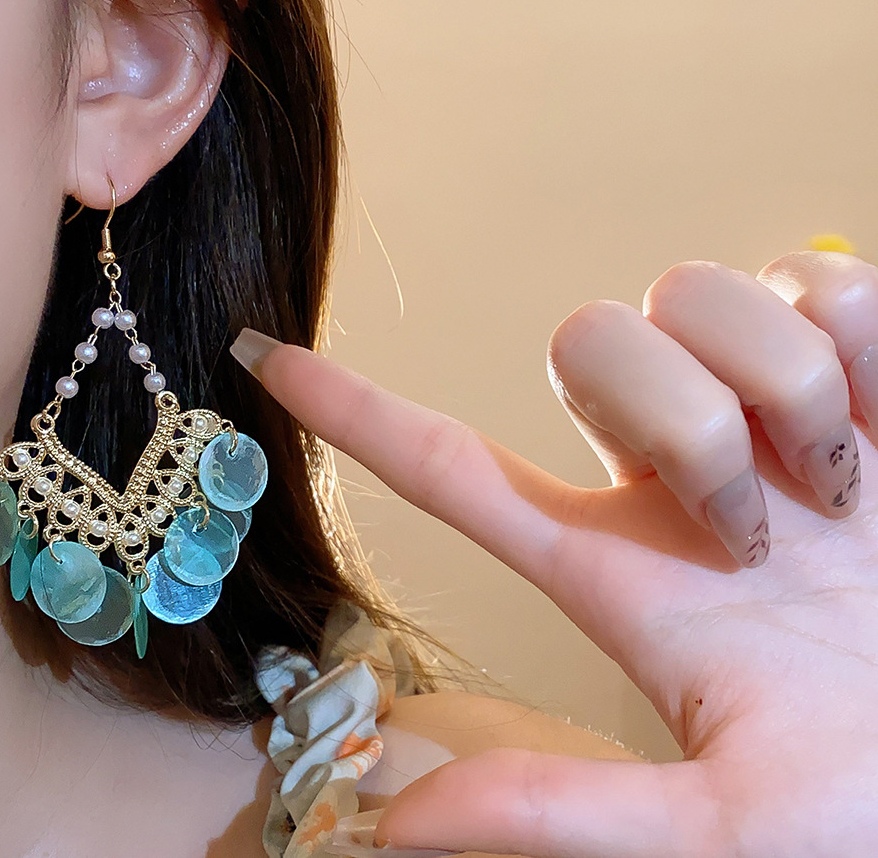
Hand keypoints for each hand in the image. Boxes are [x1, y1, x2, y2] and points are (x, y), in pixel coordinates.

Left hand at [246, 252, 877, 857]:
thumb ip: (570, 816)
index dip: (355, 414)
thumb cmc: (868, 792)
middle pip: (583, 343)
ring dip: (778, 388)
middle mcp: (664, 467)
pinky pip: (815, 279)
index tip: (264, 359)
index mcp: (617, 564)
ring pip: (694, 295)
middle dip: (673, 416)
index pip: (451, 468)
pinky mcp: (853, 361)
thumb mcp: (730, 824)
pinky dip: (856, 339)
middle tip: (760, 526)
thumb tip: (399, 825)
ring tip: (842, 484)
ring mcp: (752, 405)